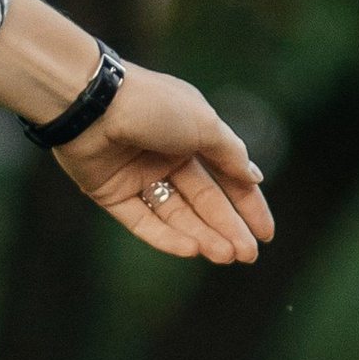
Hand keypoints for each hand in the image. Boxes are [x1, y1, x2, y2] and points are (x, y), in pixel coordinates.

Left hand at [53, 66, 274, 267]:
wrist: (92, 103)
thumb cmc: (154, 106)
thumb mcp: (204, 125)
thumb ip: (230, 154)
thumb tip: (255, 177)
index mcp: (192, 134)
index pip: (227, 176)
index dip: (248, 204)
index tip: (266, 233)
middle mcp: (167, 156)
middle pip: (204, 200)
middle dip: (228, 227)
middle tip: (248, 256)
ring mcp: (139, 177)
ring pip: (176, 214)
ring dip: (202, 235)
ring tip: (226, 256)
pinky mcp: (112, 194)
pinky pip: (143, 221)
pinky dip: (166, 237)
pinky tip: (192, 250)